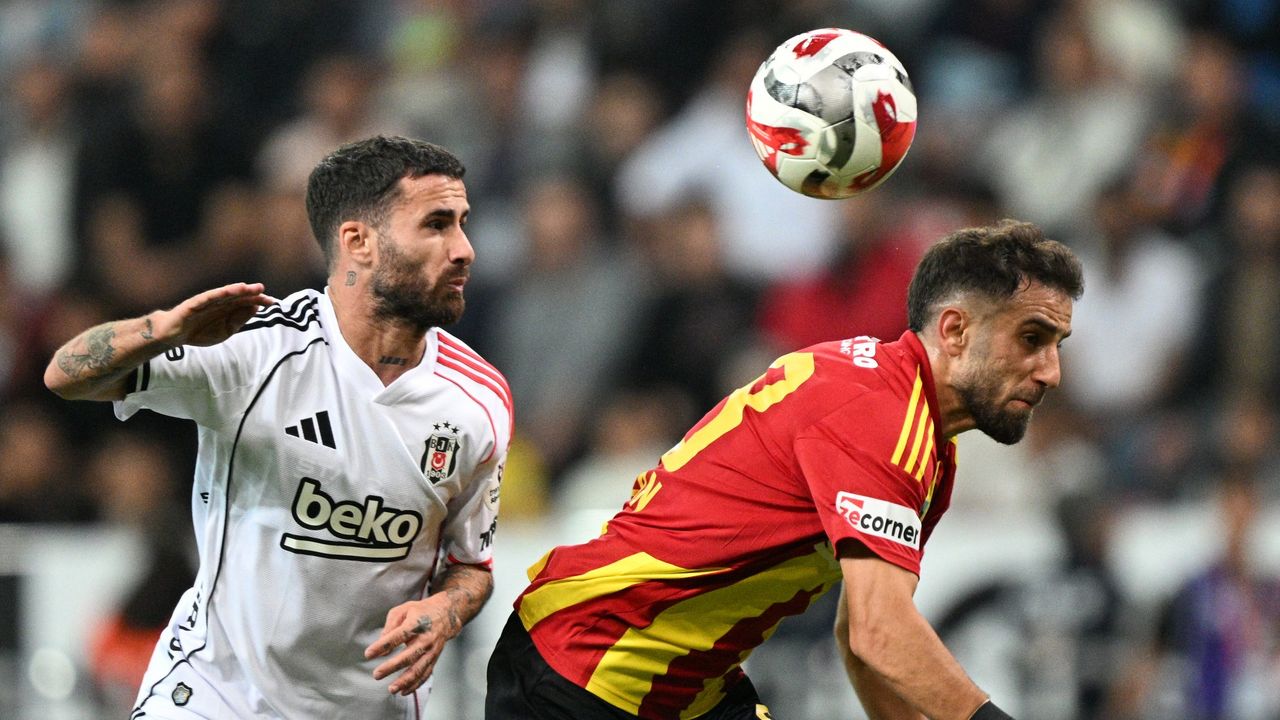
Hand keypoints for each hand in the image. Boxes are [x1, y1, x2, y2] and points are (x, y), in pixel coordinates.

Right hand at [153, 282, 275, 346]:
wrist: (175, 334)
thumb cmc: (200, 332)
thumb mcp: (225, 331)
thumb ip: (239, 320)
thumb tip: (255, 307)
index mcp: (228, 309)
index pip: (247, 303)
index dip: (259, 301)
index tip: (273, 302)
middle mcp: (220, 302)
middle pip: (239, 296)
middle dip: (252, 294)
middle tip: (265, 292)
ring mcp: (208, 301)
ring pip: (226, 294)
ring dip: (239, 290)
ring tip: (251, 287)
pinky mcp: (196, 302)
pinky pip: (210, 296)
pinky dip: (222, 292)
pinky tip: (232, 290)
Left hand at [364, 595, 460, 695]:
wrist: (446, 614)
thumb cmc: (420, 611)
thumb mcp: (404, 610)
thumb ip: (390, 626)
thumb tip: (381, 645)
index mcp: (416, 623)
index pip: (398, 636)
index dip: (383, 645)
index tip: (368, 654)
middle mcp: (426, 638)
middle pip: (408, 656)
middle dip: (391, 667)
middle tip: (376, 674)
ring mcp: (432, 650)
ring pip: (419, 669)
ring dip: (405, 681)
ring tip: (391, 689)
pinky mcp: (434, 658)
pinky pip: (425, 674)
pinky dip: (415, 685)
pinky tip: (403, 691)